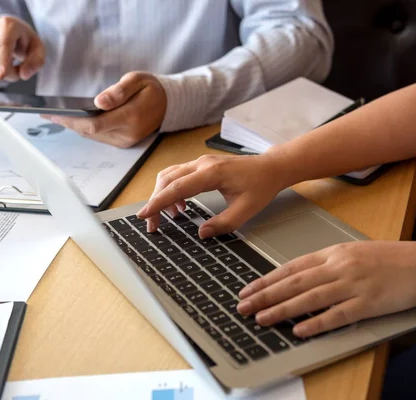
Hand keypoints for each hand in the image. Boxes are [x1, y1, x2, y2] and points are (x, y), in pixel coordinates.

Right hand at [0, 16, 44, 81]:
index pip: (3, 45)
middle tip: (16, 65)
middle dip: (11, 74)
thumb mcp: (37, 49)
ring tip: (5, 63)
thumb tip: (24, 75)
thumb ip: (36, 61)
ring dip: (0, 76)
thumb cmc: (22, 41)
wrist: (3, 30)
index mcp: (8, 25)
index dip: (3, 62)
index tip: (1, 75)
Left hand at [44, 72, 166, 147]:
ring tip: (54, 115)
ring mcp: (125, 141)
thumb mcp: (137, 80)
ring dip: (73, 126)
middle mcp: (127, 134)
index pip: (94, 124)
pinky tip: (72, 120)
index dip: (71, 119)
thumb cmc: (151, 89)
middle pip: (89, 132)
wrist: (168, 105)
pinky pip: (99, 136)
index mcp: (131, 117)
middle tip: (46, 113)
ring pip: (92, 135)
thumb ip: (119, 91)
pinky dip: (84, 128)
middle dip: (67, 122)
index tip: (53, 112)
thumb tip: (99, 102)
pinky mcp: (123, 143)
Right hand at [136, 153, 285, 234]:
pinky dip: (172, 190)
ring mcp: (201, 163)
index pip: (177, 187)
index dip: (158, 202)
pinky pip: (179, 175)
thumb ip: (224, 224)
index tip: (144, 214)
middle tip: (152, 224)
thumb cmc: (261, 185)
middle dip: (155, 202)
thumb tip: (202, 234)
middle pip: (168, 180)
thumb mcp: (246, 210)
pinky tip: (179, 207)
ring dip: (162, 195)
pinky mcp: (202, 166)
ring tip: (164, 217)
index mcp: (212, 174)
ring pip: (170, 176)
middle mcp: (202, 165)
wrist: (271, 168)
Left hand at [236, 241, 415, 337]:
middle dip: (265, 295)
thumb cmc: (390, 258)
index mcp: (334, 253)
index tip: (248, 289)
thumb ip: (328, 263)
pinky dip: (316, 323)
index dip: (267, 279)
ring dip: (282, 310)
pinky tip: (298, 330)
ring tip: (261, 319)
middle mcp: (339, 267)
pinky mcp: (369, 304)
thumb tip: (299, 277)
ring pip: (309, 299)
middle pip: (294, 283)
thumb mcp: (354, 252)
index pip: (292, 267)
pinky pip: (337, 315)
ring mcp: (353, 285)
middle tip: (242, 306)